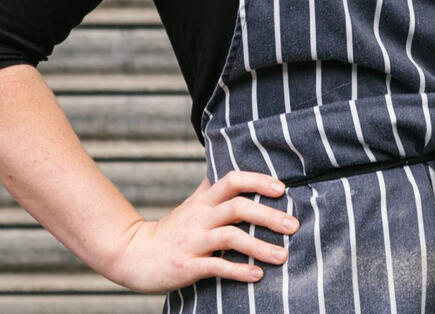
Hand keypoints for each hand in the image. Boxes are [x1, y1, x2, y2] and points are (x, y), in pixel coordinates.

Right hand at [107, 171, 297, 292]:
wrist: (133, 256)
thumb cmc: (171, 229)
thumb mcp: (192, 205)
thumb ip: (212, 188)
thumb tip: (231, 168)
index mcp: (203, 201)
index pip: (232, 180)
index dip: (257, 181)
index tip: (281, 189)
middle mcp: (199, 217)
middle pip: (237, 207)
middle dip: (268, 215)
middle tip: (294, 226)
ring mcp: (193, 242)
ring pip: (230, 237)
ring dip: (260, 247)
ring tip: (283, 256)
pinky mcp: (186, 266)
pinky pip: (216, 267)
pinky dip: (238, 270)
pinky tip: (257, 275)